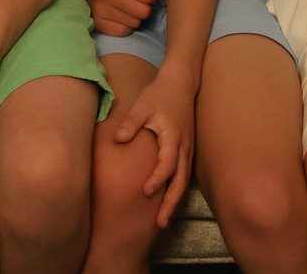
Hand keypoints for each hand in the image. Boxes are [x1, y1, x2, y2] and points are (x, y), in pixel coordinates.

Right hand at [83, 0, 166, 36]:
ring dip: (136, 18)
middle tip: (137, 3)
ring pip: (135, 23)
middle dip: (145, 8)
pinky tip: (121, 17)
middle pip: (144, 12)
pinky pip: (124, 31)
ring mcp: (102, 10)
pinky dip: (126, 26)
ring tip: (128, 9)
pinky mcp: (99, 23)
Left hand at [104, 74, 197, 225]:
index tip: (145, 192)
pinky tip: (167, 203)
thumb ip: (131, 123)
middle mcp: (184, 147)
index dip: (157, 179)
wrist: (180, 84)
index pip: (167, 164)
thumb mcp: (142, 105)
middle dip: (170, 203)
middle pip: (180, 181)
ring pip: (184, 182)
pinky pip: (183, 176)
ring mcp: (187, 150)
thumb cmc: (159, 94)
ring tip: (163, 221)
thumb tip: (118, 140)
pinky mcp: (186, 151)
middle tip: (159, 223)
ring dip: (174, 201)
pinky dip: (176, 191)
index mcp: (173, 137)